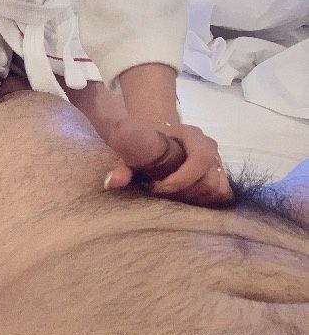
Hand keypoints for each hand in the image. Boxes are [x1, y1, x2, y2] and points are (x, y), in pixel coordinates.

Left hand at [105, 118, 232, 206]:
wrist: (156, 134)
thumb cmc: (146, 141)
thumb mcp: (131, 149)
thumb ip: (122, 166)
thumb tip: (112, 183)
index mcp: (192, 136)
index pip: (199, 159)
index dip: (179, 179)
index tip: (155, 188)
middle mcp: (210, 148)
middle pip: (210, 180)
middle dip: (184, 192)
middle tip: (161, 193)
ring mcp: (217, 162)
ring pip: (217, 190)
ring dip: (194, 199)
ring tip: (171, 198)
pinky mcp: (218, 175)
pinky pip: (222, 194)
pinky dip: (206, 201)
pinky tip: (184, 200)